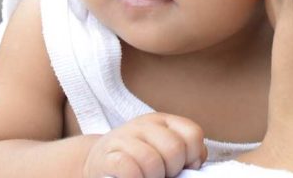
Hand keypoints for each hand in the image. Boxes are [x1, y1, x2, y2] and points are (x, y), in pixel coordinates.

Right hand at [84, 112, 206, 177]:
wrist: (98, 161)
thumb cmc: (138, 160)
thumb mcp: (164, 150)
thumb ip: (184, 154)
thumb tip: (195, 167)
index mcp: (163, 121)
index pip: (193, 134)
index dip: (192, 156)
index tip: (182, 167)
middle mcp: (144, 125)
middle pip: (174, 149)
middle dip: (172, 169)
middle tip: (162, 174)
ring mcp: (123, 139)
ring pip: (152, 161)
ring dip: (152, 177)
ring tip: (146, 177)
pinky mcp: (106, 157)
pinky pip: (130, 169)